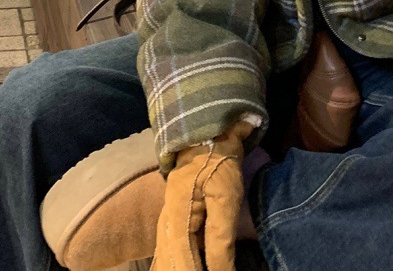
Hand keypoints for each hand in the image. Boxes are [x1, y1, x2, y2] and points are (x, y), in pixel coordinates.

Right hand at [151, 122, 252, 270]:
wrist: (205, 135)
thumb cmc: (218, 163)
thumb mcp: (226, 197)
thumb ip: (221, 238)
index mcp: (176, 220)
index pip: (181, 264)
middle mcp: (166, 226)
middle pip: (169, 264)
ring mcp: (167, 224)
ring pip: (166, 260)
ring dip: (179, 268)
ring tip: (195, 270)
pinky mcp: (174, 222)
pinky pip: (170, 252)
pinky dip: (178, 264)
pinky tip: (186, 266)